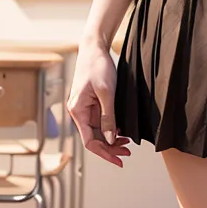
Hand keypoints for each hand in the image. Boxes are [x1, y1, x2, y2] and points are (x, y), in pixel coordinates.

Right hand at [67, 41, 131, 167]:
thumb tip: (110, 140)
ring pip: (98, 130)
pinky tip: (122, 131)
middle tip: (128, 152)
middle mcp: (78, 112)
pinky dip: (111, 127)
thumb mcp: (107, 92)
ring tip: (128, 143)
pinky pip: (100, 120)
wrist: (94, 47)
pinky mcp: (91, 102)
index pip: (90, 141)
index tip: (119, 160)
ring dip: (111, 139)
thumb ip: (109, 116)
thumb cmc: (98, 66)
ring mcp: (84, 107)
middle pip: (94, 138)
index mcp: (77, 111)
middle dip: (110, 147)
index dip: (105, 153)